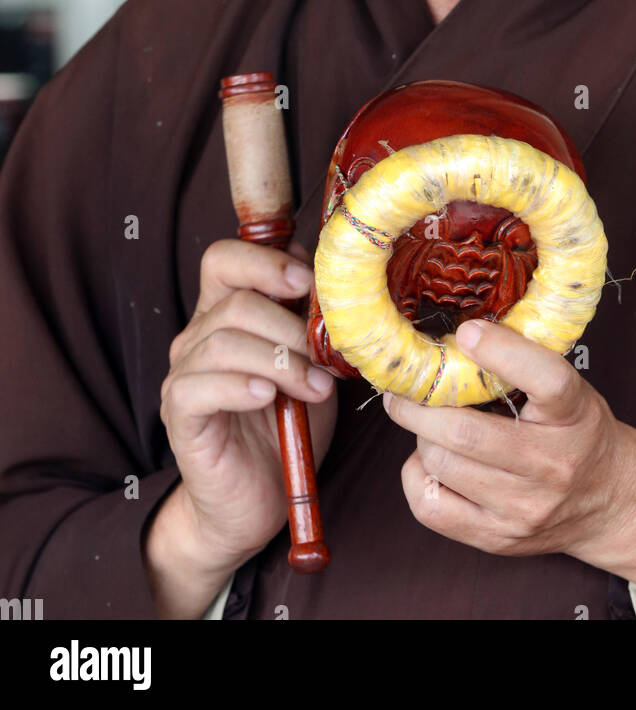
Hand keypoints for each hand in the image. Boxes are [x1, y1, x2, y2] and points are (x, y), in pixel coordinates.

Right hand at [158, 236, 336, 572]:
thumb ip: (311, 324)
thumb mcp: (310, 365)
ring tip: (313, 389)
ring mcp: (183, 375)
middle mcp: (197, 337)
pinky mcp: (179, 414)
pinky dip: (240, 386)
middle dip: (288, 325)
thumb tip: (333, 282)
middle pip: (234, 302)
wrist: (257, 499)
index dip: (266, 261)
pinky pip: (200, 386)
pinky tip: (268, 398)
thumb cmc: (286, 426)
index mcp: (224, 313)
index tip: (308, 284)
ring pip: (223, 342)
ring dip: (279, 362)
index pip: (225, 258)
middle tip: (323, 358)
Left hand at [381, 318, 635, 564]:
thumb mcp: (570, 389)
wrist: (610, 500)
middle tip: (405, 385)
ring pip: (440, 464)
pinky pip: (430, 504)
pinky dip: (416, 474)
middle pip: (466, 433)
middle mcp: (553, 465)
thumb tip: (455, 336)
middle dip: (420, 403)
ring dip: (421, 436)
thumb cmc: (577, 432)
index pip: (547, 380)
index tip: (466, 332)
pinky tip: (429, 460)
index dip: (502, 352)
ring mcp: (524, 509)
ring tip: (428, 422)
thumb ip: (523, 364)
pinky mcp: (497, 537)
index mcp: (574, 415)